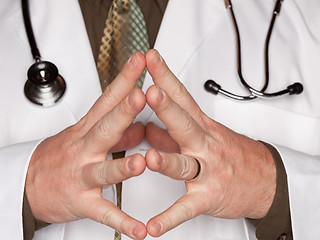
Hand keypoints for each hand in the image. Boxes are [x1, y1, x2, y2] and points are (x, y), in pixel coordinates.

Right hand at [25, 52, 147, 239]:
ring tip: (142, 163)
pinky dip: (121, 222)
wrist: (27, 185)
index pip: (107, 100)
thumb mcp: (84, 136)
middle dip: (124, 112)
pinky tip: (140, 230)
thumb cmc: (57, 157)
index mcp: (86, 130)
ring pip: (104, 170)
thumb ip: (118, 130)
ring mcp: (82, 176)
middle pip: (105, 128)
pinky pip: (104, 213)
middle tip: (143, 96)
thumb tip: (143, 125)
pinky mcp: (82, 202)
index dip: (124, 80)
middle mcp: (84, 150)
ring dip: (123, 167)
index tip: (140, 61)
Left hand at [144, 49, 276, 236]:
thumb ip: (170, 130)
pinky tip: (153, 227)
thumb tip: (145, 124)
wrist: (265, 180)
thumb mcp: (203, 135)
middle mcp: (204, 145)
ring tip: (151, 159)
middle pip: (184, 124)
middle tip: (150, 92)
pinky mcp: (208, 197)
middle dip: (167, 108)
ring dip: (168, 161)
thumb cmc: (231, 154)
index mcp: (201, 127)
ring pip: (185, 164)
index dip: (165, 76)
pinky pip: (186, 208)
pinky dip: (170, 218)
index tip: (150, 59)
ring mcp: (207, 171)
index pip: (182, 97)